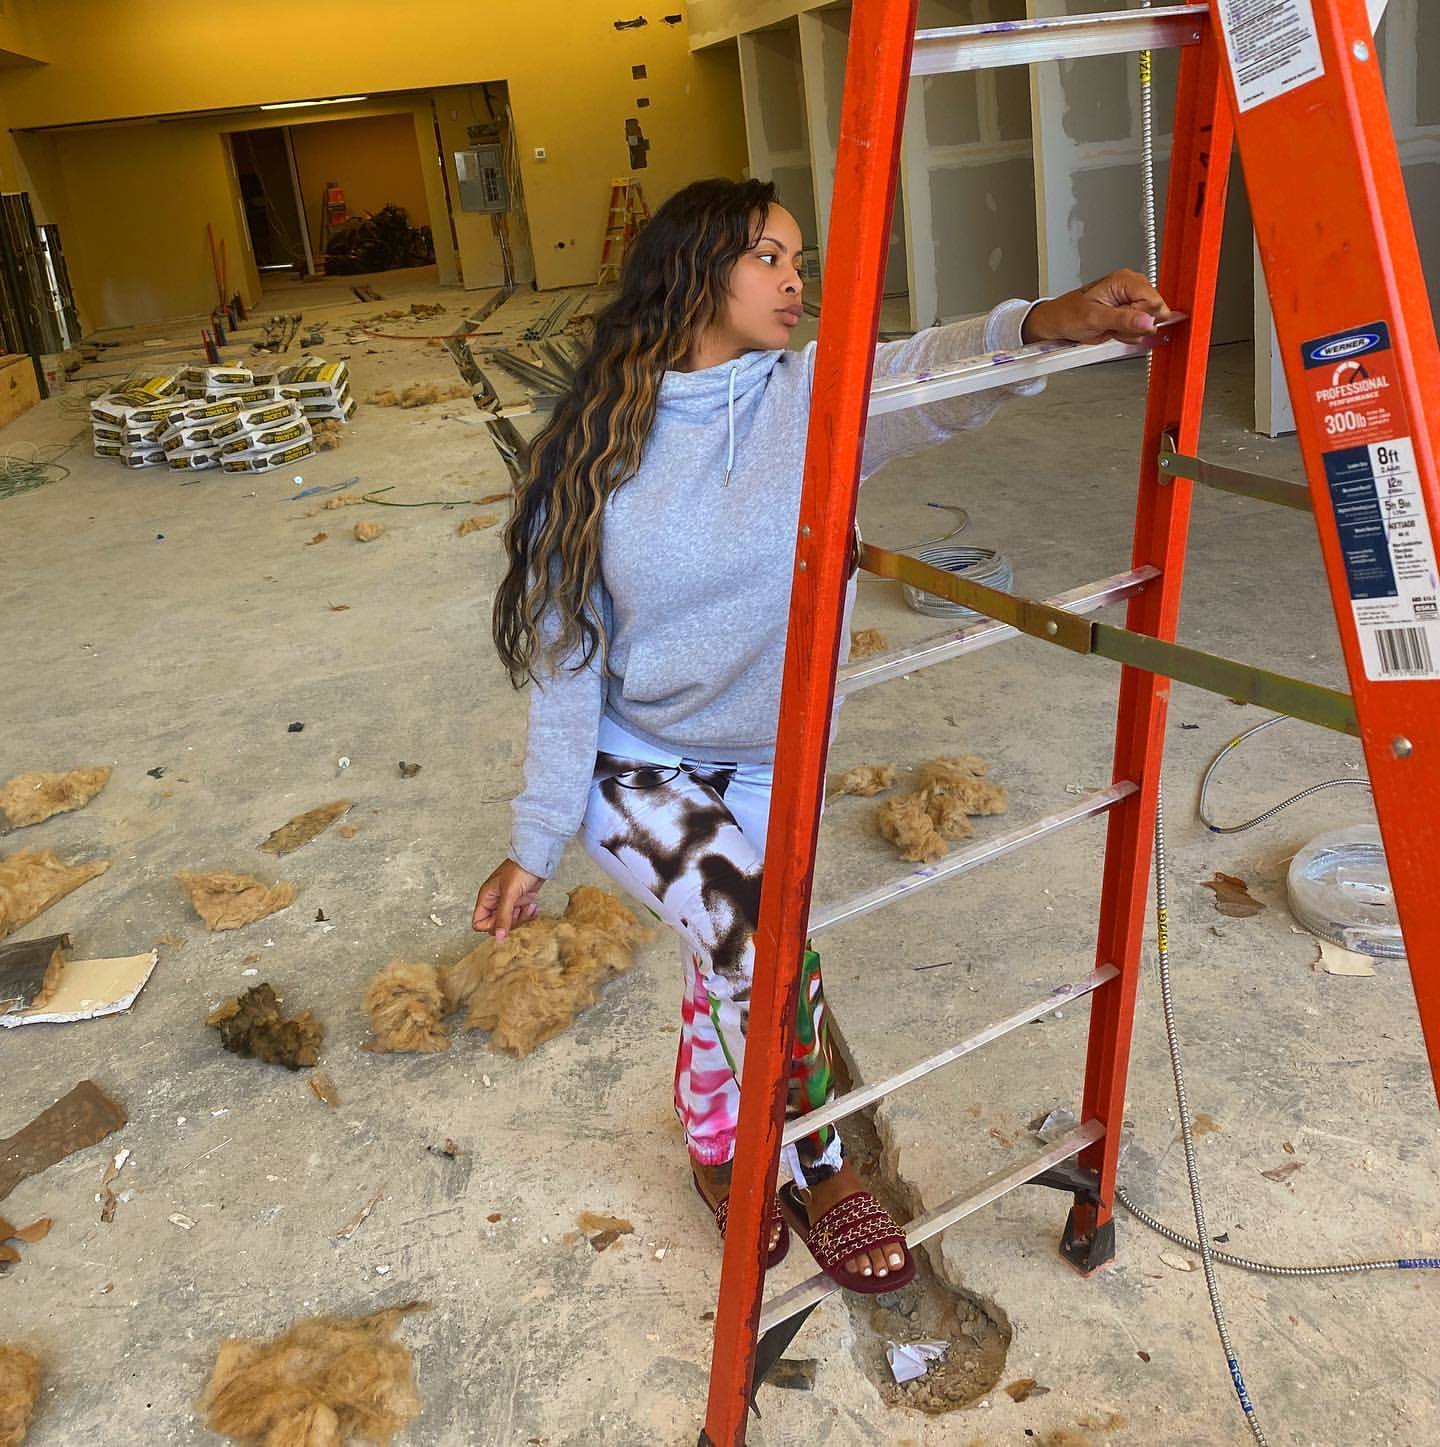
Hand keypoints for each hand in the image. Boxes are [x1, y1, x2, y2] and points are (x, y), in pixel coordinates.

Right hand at [472, 859, 544, 940]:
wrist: (536, 859)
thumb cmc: (519, 869)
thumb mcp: (509, 894)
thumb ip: (503, 917)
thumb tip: (499, 938)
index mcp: (486, 898)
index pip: (479, 923)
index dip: (491, 926)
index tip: (504, 920)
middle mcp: (495, 902)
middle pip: (496, 925)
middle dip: (510, 922)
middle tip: (519, 911)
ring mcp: (508, 902)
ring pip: (510, 922)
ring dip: (522, 918)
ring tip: (530, 907)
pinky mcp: (520, 901)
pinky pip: (521, 916)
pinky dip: (528, 914)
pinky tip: (534, 907)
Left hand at [1021, 268, 1171, 345]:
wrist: (1055, 322)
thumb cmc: (1067, 315)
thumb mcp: (1095, 319)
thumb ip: (1123, 320)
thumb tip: (1148, 322)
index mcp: (1124, 281)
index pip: (1154, 300)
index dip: (1144, 318)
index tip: (1128, 326)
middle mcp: (1130, 287)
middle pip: (1153, 312)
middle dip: (1136, 326)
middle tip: (1115, 328)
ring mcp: (1129, 300)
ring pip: (1147, 322)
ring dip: (1129, 332)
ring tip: (1110, 328)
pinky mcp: (1126, 312)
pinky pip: (1138, 327)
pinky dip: (1126, 334)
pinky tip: (1112, 331)